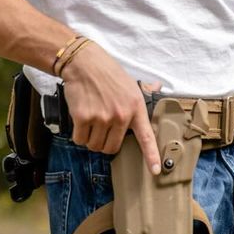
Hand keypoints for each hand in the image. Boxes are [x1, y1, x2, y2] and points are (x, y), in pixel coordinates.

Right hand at [60, 43, 160, 172]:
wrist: (85, 63)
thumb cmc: (108, 74)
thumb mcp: (131, 85)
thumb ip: (141, 97)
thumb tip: (155, 91)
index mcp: (135, 108)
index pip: (146, 137)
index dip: (151, 156)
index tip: (155, 170)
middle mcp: (120, 115)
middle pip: (111, 148)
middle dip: (104, 143)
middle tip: (100, 128)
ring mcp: (102, 117)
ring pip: (94, 145)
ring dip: (90, 139)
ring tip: (91, 120)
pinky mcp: (83, 117)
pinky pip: (80, 139)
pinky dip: (78, 134)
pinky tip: (80, 120)